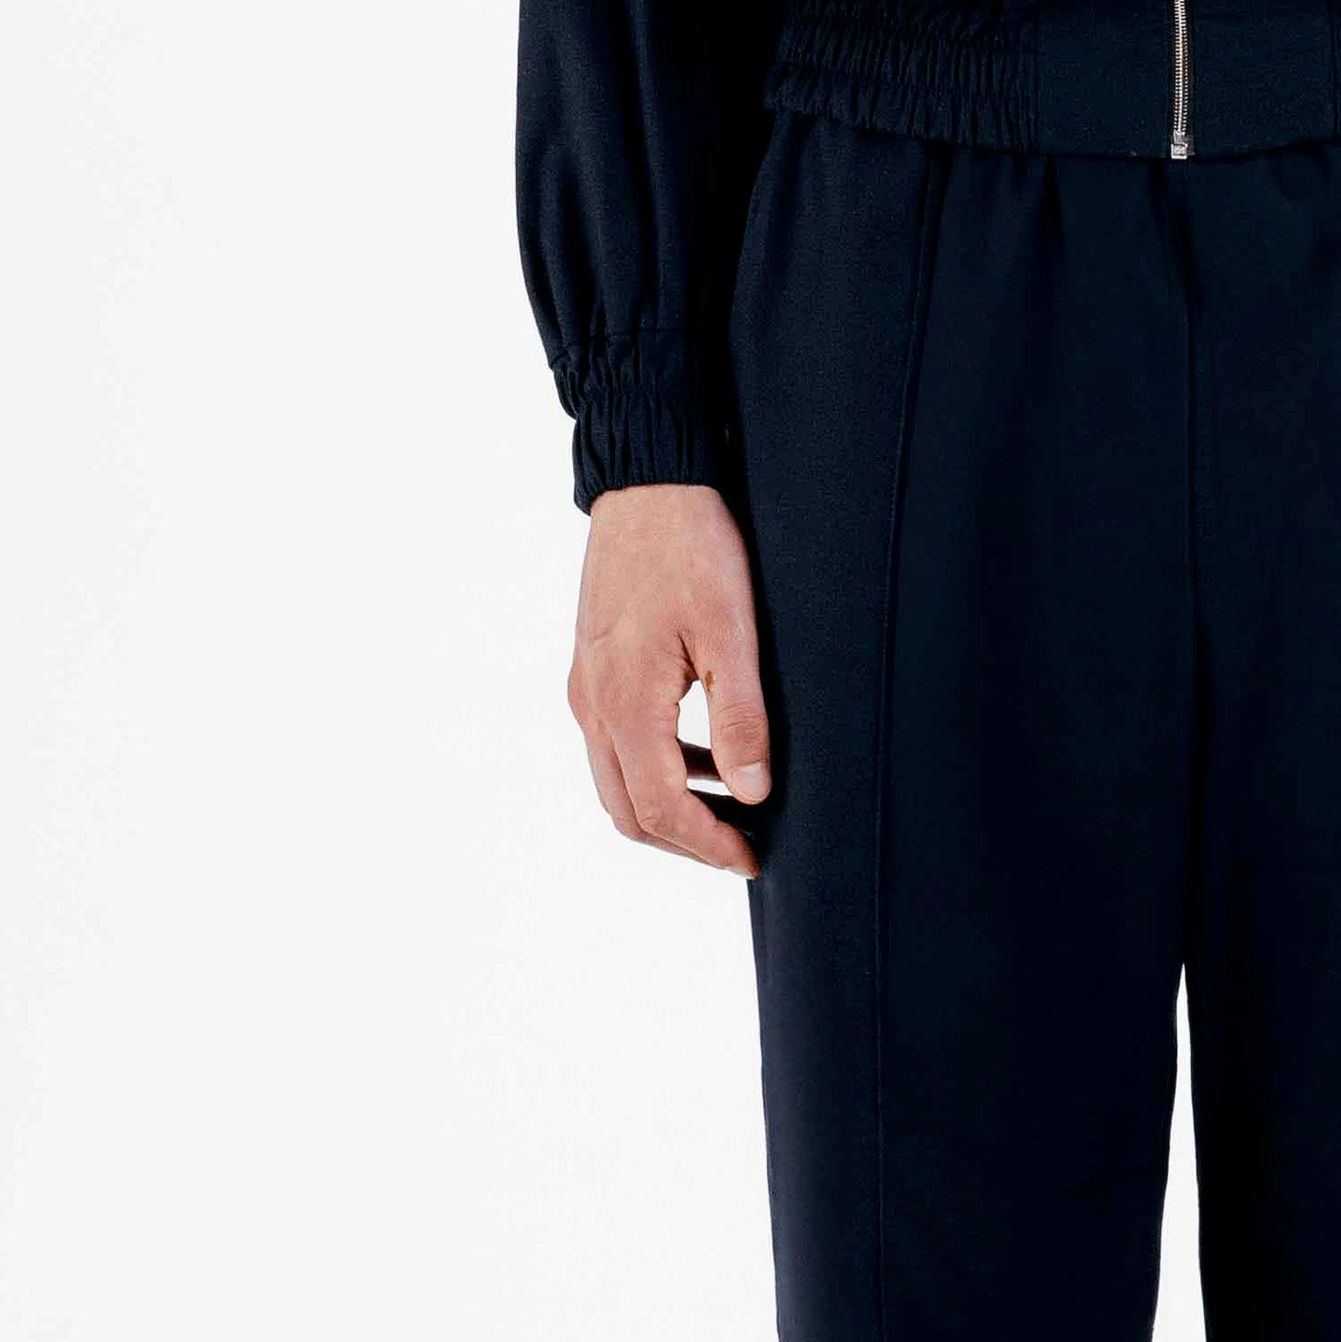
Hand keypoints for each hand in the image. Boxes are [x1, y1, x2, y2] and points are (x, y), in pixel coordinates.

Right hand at [568, 482, 771, 874]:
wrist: (648, 482)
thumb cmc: (693, 548)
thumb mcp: (732, 633)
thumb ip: (741, 718)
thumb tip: (753, 791)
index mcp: (625, 701)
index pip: (660, 808)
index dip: (708, 845)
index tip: (752, 859)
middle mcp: (593, 703)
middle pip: (628, 810)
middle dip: (686, 840)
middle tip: (744, 847)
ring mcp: (586, 686)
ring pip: (618, 781)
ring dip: (670, 807)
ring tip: (733, 808)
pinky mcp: (593, 668)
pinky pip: (617, 743)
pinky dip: (657, 768)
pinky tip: (707, 758)